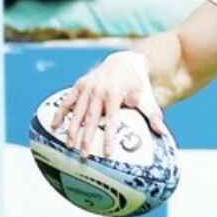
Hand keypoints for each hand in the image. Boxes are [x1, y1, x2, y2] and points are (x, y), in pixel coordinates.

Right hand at [52, 52, 168, 157]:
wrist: (125, 61)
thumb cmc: (138, 84)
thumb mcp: (148, 97)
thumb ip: (153, 114)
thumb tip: (162, 132)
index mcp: (116, 94)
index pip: (112, 121)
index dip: (109, 138)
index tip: (107, 153)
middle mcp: (99, 90)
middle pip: (91, 118)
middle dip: (86, 137)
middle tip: (84, 155)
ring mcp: (88, 87)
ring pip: (77, 111)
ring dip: (72, 129)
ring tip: (69, 145)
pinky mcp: (79, 84)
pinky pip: (67, 100)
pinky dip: (60, 113)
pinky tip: (54, 126)